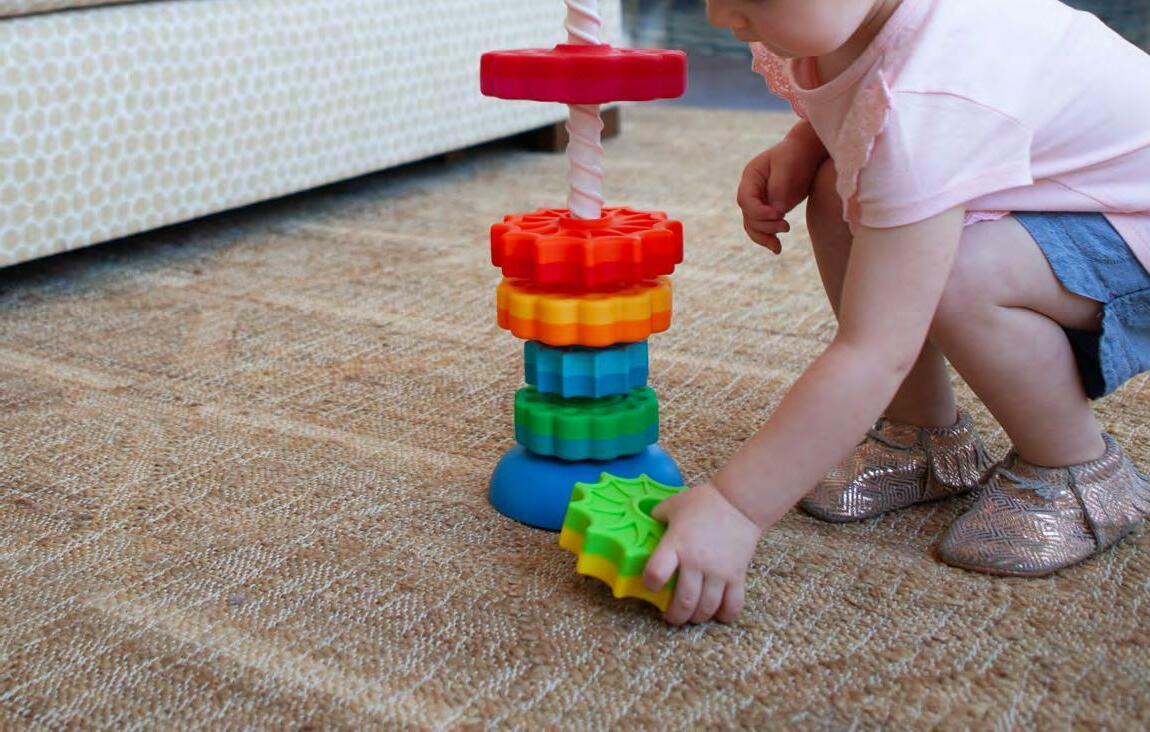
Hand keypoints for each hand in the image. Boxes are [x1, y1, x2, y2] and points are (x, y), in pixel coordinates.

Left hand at [643, 481, 762, 625]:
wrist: (738, 503)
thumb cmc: (702, 503)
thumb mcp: (671, 506)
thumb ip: (655, 519)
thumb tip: (641, 527)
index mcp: (677, 544)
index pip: (657, 573)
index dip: (650, 583)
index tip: (650, 585)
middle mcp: (697, 562)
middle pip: (684, 601)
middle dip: (675, 616)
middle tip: (670, 616)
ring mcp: (719, 571)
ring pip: (707, 608)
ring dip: (696, 618)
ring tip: (691, 616)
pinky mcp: (737, 576)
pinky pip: (733, 605)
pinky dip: (724, 615)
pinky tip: (717, 614)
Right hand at [737, 123, 826, 253]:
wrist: (808, 152)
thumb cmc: (797, 154)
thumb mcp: (787, 167)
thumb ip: (779, 190)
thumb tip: (777, 213)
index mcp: (751, 176)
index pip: (745, 200)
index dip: (758, 211)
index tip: (778, 214)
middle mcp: (751, 190)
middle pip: (748, 216)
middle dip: (765, 225)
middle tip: (786, 226)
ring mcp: (759, 201)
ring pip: (753, 226)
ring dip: (764, 237)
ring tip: (778, 247)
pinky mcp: (770, 209)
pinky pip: (763, 227)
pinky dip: (769, 238)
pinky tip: (777, 249)